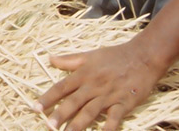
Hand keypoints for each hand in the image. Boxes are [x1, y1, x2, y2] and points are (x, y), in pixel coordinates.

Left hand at [37, 39, 167, 130]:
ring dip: (78, 124)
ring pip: (90, 111)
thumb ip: (70, 60)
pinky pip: (115, 118)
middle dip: (60, 114)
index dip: (48, 97)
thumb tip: (50, 58)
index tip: (35, 107)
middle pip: (74, 101)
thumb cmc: (116, 55)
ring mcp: (109, 95)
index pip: (62, 86)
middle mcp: (94, 85)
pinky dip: (108, 127)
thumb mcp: (90, 54)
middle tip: (48, 125)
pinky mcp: (125, 103)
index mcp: (84, 73)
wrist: (143, 56)